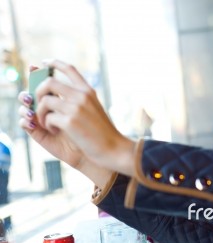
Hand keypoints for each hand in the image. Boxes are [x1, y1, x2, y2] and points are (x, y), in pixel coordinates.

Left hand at [21, 60, 134, 174]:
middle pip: (49, 82)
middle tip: (39, 105)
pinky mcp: (70, 122)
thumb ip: (78, 99)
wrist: (113, 148)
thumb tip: (54, 94)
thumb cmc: (102, 133)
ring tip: (47, 123)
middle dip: (38, 92)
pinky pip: (47, 118)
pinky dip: (47, 126)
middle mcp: (82, 96)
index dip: (54, 63)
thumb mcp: (93, 109)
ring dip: (40, 113)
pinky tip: (56, 131)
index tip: (43, 64)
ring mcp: (76, 108)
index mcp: (88, 91)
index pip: (69, 69)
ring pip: (44, 101)